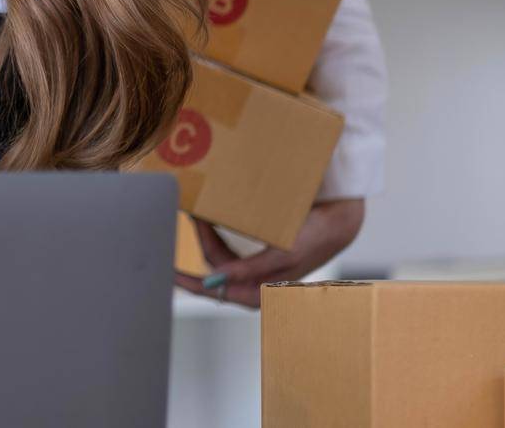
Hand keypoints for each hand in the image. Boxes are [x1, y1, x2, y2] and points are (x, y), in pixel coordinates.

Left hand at [172, 198, 364, 308]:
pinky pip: (229, 247)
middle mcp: (253, 283)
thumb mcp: (282, 255)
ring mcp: (255, 270)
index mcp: (258, 291)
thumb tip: (216, 280)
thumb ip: (250, 269)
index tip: (167, 269)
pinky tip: (212, 219)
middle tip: (193, 213)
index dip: (188, 281)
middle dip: (200, 242)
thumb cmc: (313, 240)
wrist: (337, 224)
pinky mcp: (258, 256)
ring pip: (219, 256)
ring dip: (207, 235)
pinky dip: (218, 233)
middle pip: (213, 267)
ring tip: (199, 212)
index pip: (213, 289)